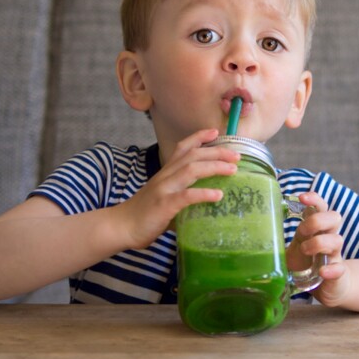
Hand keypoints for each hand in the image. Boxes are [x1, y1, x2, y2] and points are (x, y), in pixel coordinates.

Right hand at [116, 129, 238, 248]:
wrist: (121, 227)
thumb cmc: (146, 214)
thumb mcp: (166, 197)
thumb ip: (185, 195)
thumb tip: (209, 201)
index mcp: (166, 172)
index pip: (183, 147)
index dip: (199, 137)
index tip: (216, 132)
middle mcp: (166, 176)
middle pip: (193, 155)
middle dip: (217, 152)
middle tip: (237, 155)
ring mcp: (164, 189)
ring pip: (191, 170)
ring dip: (214, 167)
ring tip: (233, 170)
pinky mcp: (164, 205)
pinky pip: (186, 196)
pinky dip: (204, 194)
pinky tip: (218, 195)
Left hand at [285, 192, 348, 306]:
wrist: (328, 287)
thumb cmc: (307, 264)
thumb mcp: (292, 251)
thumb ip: (277, 245)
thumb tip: (250, 240)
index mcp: (316, 230)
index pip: (321, 207)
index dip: (314, 199)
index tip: (301, 197)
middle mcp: (328, 238)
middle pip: (334, 218)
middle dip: (317, 220)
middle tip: (300, 231)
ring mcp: (334, 255)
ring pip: (337, 240)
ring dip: (320, 242)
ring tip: (305, 250)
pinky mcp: (338, 274)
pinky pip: (339, 268)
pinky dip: (331, 269)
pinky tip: (322, 272)